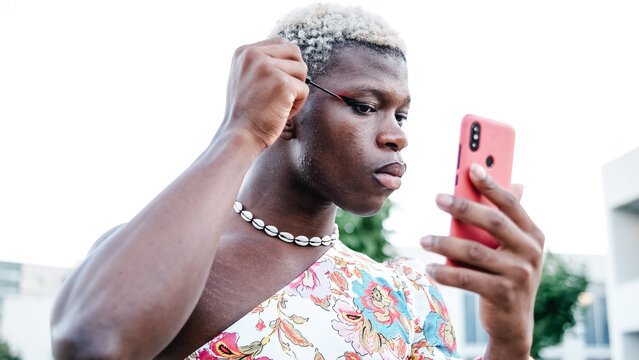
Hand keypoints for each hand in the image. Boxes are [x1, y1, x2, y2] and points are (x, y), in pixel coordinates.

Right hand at [222, 38, 308, 149]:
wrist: (239, 136)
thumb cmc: (246, 113)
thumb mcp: (246, 79)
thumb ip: (262, 64)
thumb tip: (293, 58)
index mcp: (244, 52)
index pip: (280, 43)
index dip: (287, 63)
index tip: (277, 84)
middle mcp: (254, 55)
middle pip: (294, 52)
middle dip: (296, 73)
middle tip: (284, 94)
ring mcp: (267, 68)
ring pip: (302, 70)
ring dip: (297, 90)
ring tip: (280, 105)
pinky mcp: (282, 83)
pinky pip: (304, 89)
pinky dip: (298, 105)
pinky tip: (282, 113)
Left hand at [421, 163, 543, 358]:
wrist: (514, 323)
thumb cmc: (506, 275)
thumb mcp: (511, 248)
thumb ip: (507, 219)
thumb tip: (513, 181)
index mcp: (533, 234)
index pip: (511, 204)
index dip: (491, 184)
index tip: (470, 167)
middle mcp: (531, 252)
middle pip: (493, 222)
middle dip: (463, 206)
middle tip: (437, 198)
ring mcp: (519, 274)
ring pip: (474, 251)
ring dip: (444, 243)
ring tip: (424, 240)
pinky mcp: (503, 294)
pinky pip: (467, 278)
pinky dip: (445, 272)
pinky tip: (429, 268)